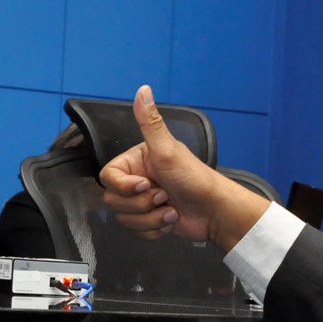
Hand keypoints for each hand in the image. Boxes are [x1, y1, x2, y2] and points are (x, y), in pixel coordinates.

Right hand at [99, 85, 268, 250]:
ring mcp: (141, 202)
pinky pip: (136, 231)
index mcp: (135, 161)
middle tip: (164, 196)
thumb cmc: (194, 178)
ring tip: (170, 209)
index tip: (145, 185)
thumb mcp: (168, 149)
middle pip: (113, 200)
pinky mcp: (148, 221)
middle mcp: (136, 180)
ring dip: (151, 218)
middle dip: (141, 205)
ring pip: (124, 218)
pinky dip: (154, 230)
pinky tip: (170, 220)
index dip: (124, 186)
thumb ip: (150, 121)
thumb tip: (143, 89)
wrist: (214, 211)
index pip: (108, 176)